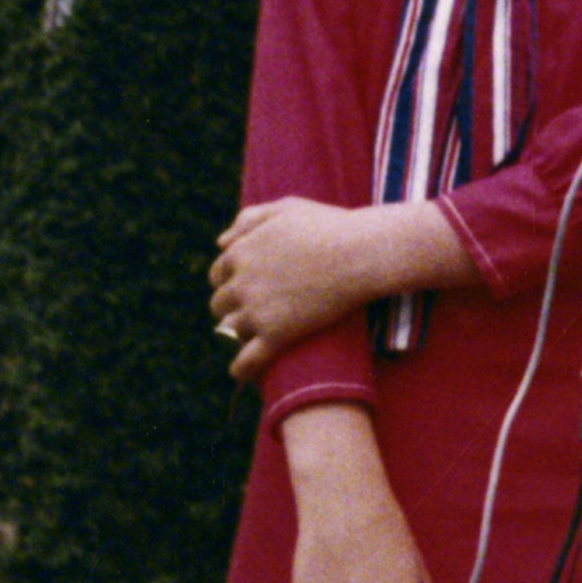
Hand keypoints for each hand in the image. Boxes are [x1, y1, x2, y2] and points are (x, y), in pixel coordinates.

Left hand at [212, 200, 374, 381]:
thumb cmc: (331, 227)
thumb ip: (251, 218)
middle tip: (252, 310)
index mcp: (241, 252)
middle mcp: (241, 283)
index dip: (230, 280)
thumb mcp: (288, 209)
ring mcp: (257, 311)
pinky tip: (241, 373)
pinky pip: (247, 360)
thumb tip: (221, 242)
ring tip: (251, 337)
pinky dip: (241, 369)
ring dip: (237, 334)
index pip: (218, 274)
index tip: (244, 287)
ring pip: (230, 330)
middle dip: (232, 306)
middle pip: (220, 303)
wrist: (362, 253)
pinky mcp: (277, 335)